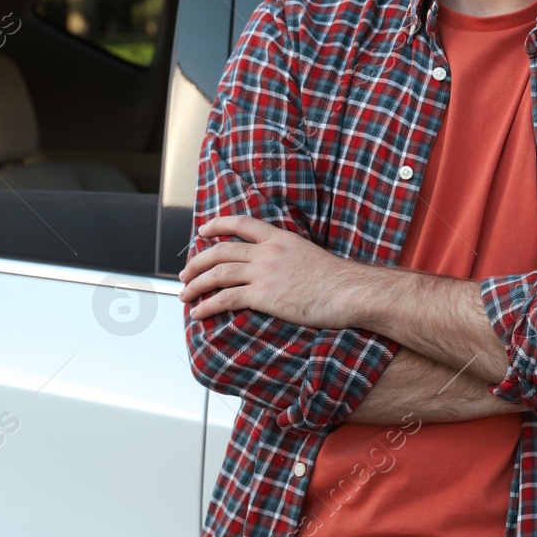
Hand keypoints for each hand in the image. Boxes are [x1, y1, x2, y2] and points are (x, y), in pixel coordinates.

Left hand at [178, 215, 381, 326]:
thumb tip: (281, 269)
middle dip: (197, 262)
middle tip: (186, 274)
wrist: (350, 292)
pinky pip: (225, 298)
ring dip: (195, 285)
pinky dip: (207, 306)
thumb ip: (290, 258)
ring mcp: (265, 273)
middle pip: (221, 250)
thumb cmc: (340, 281)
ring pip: (217, 273)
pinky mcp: (263, 295)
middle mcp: (269, 252)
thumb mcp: (311, 256)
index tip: (203, 230)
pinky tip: (198, 313)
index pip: (243, 224)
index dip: (218, 225)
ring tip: (185, 294)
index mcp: (281, 239)